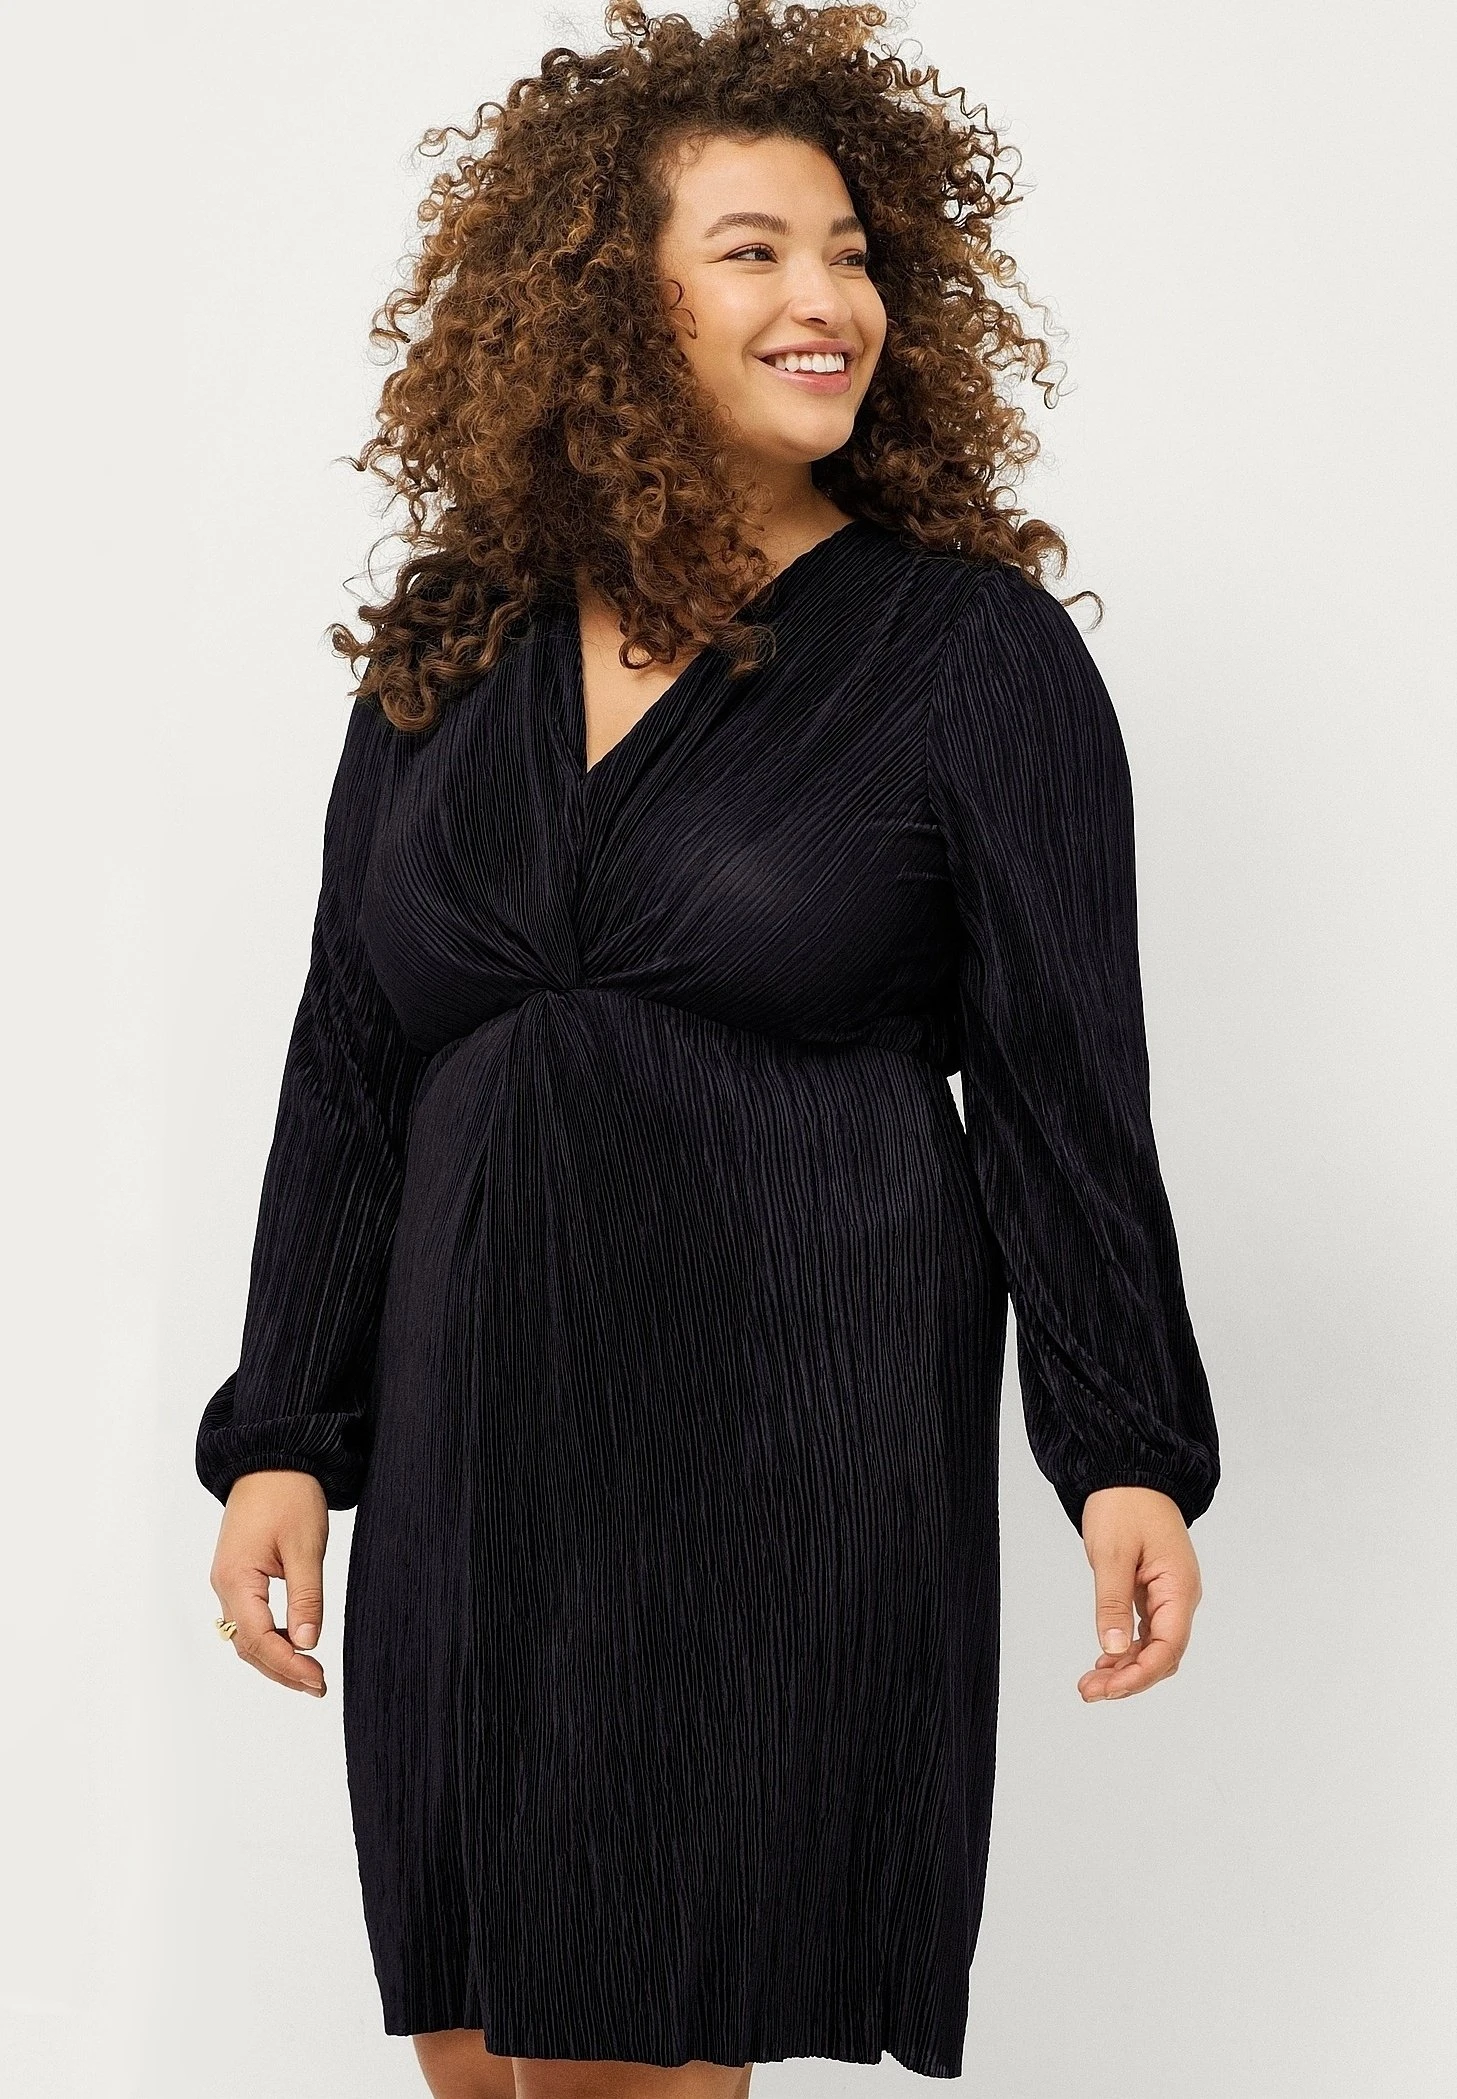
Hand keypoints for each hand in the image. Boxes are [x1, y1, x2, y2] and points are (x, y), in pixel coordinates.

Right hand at [209, 1470, 329, 1696]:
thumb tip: (309, 1643)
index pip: (259, 1639)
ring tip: (310, 1675)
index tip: (318, 1679)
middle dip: (282, 1669)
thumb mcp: (305, 1547)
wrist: (272, 1458)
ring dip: (275, 1657)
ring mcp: (228, 1581)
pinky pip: (249, 1618)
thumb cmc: (289, 1495)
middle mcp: (224, 1585)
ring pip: (247, 1635)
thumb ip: (306, 1597)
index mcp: (236, 1579)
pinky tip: (295, 1644)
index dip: (288, 1664)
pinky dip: (270, 1638)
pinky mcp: (238, 1574)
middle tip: (318, 1685)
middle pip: (248, 1645)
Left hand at [1076, 1485, 1202, 1702]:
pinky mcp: (1154, 1592)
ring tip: (1090, 1684)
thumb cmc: (1123, 1505)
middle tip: (1089, 1692)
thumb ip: (1112, 1602)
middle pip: (1163, 1655)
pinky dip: (1125, 1649)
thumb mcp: (1112, 1554)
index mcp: (1179, 1588)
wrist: (1129, 1473)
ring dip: (1125, 1668)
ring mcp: (1168, 1596)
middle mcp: (1180, 1597)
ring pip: (1154, 1647)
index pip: (1168, 1647)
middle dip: (1129, 1678)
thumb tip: (1112, 1648)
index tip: (1108, 1688)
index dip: (1140, 1674)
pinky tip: (1103, 1660)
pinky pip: (1146, 1632)